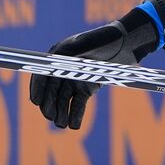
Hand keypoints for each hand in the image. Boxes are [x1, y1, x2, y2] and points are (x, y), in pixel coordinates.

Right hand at [30, 6, 158, 128]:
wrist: (128, 43)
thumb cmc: (107, 38)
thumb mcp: (89, 41)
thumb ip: (74, 49)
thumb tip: (57, 55)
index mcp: (60, 54)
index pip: (43, 73)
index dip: (38, 88)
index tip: (36, 101)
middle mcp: (64, 68)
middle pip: (51, 90)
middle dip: (49, 104)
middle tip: (50, 116)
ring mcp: (75, 79)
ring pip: (63, 100)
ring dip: (61, 113)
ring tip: (62, 125)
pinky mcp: (87, 88)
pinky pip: (78, 103)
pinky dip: (76, 115)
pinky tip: (74, 126)